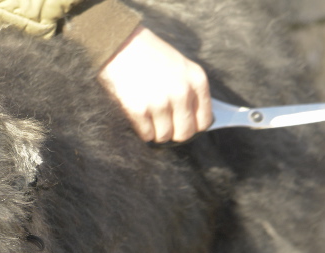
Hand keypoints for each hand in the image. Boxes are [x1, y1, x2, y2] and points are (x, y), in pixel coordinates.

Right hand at [99, 26, 212, 142]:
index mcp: (197, 81)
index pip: (203, 121)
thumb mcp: (180, 67)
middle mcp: (182, 93)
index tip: (181, 125)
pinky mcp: (139, 110)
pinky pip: (146, 134)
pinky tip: (138, 116)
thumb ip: (190, 90)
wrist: (121, 44)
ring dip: (155, 132)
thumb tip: (191, 119)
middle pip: (184, 133)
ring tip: (148, 118)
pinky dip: (142, 130)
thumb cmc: (150, 55)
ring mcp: (160, 102)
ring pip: (164, 136)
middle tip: (163, 125)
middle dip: (173, 133)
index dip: (192, 127)